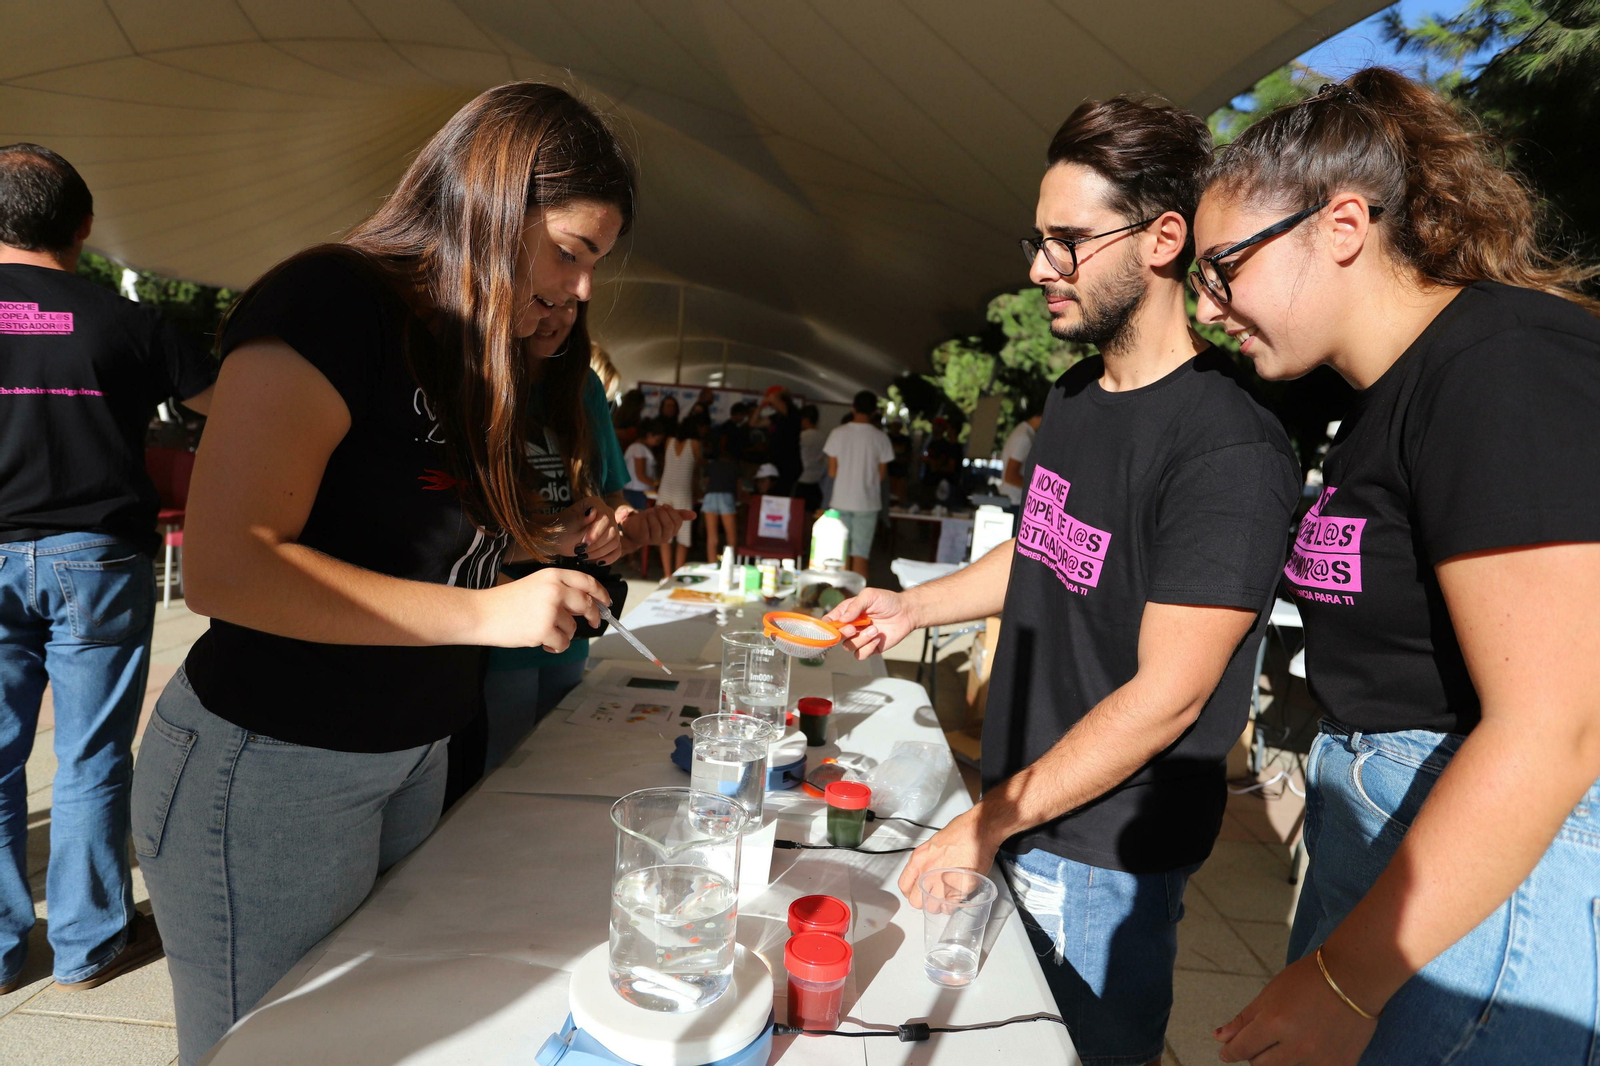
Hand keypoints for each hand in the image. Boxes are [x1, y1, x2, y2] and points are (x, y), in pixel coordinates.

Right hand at [477, 568, 607, 651]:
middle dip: (593, 616)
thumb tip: (584, 607)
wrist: (482, 613)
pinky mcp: (544, 630)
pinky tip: (541, 642)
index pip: (587, 581)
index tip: (606, 602)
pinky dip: (555, 647)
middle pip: (587, 605)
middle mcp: (555, 590)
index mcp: (553, 576)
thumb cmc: (506, 602)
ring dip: (563, 634)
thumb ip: (560, 591)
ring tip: (543, 632)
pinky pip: (563, 643)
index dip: (601, 593)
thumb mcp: (536, 585)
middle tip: (593, 623)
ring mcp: (550, 610)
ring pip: (573, 628)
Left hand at [560, 496, 623, 564]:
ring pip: (615, 542)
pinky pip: (617, 550)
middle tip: (579, 550)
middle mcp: (607, 514)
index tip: (583, 544)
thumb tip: (593, 511)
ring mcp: (610, 527)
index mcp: (596, 504)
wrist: (559, 539)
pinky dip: (608, 558)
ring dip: (599, 552)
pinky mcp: (611, 541)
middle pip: (612, 532)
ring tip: (583, 555)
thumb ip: (580, 517)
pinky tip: (597, 562)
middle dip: (596, 545)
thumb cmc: (561, 529)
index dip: (596, 533)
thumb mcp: (567, 524)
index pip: (604, 518)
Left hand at [618, 505, 696, 552]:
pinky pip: (646, 528)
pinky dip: (645, 519)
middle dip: (662, 513)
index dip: (671, 511)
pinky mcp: (643, 538)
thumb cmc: (651, 519)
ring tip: (650, 512)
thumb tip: (695, 515)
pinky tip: (644, 517)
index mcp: (672, 532)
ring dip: (653, 516)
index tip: (664, 505)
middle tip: (656, 507)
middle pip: (669, 525)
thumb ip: (679, 514)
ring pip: (657, 527)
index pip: (677, 522)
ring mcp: (654, 540)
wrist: (634, 525)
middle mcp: (664, 538)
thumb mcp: (665, 514)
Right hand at [824, 588, 918, 658]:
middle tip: (854, 628)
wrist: (906, 612)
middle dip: (844, 633)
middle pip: (836, 637)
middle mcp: (851, 626)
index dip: (827, 626)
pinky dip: (868, 647)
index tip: (832, 626)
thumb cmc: (887, 601)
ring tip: (874, 629)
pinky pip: (860, 655)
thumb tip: (843, 619)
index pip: (829, 622)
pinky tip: (877, 638)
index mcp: (847, 613)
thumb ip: (854, 606)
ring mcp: (860, 638)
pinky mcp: (870, 648)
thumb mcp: (869, 596)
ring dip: (860, 639)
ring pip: (848, 647)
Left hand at [896, 806, 1001, 908]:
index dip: (911, 891)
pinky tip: (956, 898)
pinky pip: (950, 907)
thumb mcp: (934, 844)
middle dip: (924, 902)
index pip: (904, 886)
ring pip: (932, 908)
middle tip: (933, 896)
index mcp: (919, 860)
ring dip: (939, 905)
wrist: (980, 830)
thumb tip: (926, 872)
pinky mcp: (959, 889)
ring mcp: (942, 882)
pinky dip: (953, 906)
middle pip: (915, 901)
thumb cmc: (961, 832)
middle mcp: (927, 872)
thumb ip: (927, 861)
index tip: (917, 891)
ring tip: (946, 897)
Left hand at [1215, 953, 1377, 1064]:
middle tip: (1263, 1040)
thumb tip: (1218, 1039)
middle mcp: (1296, 1045)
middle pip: (1260, 1065)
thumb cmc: (1309, 980)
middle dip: (1255, 1054)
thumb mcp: (1270, 993)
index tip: (1227, 1053)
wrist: (1355, 978)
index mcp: (1275, 1022)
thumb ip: (1244, 1020)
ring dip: (1280, 1060)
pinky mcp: (1340, 1065)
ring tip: (1289, 1039)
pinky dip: (1304, 1063)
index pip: (1242, 1049)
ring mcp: (1319, 1059)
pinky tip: (1308, 1049)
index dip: (1230, 1052)